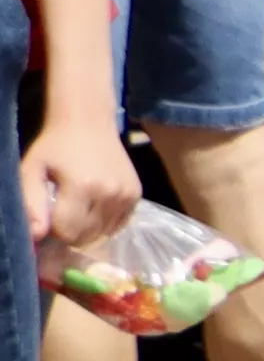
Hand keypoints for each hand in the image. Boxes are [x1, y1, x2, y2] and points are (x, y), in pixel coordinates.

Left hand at [21, 109, 130, 258]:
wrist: (88, 122)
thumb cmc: (54, 147)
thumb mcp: (31, 171)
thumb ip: (31, 205)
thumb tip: (37, 236)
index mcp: (83, 187)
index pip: (67, 232)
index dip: (52, 228)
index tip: (48, 211)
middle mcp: (110, 194)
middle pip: (86, 237)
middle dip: (69, 230)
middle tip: (62, 208)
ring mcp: (127, 196)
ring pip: (102, 234)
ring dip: (87, 228)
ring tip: (78, 206)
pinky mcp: (136, 196)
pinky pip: (117, 226)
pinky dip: (103, 223)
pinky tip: (94, 205)